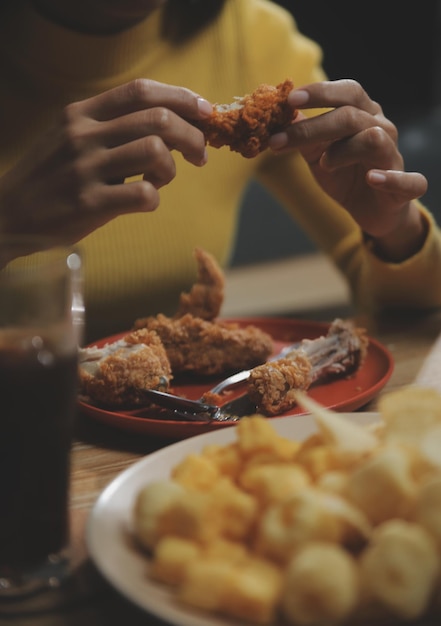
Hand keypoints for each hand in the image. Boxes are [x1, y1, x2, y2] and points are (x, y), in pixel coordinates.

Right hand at [0, 79, 211, 245]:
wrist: (10, 214)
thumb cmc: (53, 178)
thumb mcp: (73, 139)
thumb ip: (114, 128)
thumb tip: (173, 124)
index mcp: (82, 113)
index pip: (142, 90)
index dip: (182, 98)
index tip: (206, 112)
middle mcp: (83, 134)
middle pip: (159, 119)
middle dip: (194, 136)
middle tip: (201, 155)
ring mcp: (85, 168)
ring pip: (155, 152)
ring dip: (172, 169)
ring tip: (162, 180)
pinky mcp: (88, 203)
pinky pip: (145, 195)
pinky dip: (155, 198)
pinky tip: (145, 201)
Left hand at [269, 79, 427, 259]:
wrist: (371, 210)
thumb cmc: (344, 175)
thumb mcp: (317, 155)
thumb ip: (303, 136)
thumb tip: (280, 114)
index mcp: (363, 115)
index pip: (347, 92)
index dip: (320, 92)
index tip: (290, 99)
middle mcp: (382, 129)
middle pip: (351, 116)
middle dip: (313, 127)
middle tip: (279, 141)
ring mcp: (394, 157)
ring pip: (374, 139)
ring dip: (344, 150)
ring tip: (324, 164)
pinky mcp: (405, 187)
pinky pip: (407, 180)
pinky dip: (389, 178)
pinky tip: (372, 179)